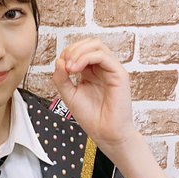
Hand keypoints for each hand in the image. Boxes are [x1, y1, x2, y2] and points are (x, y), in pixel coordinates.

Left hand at [52, 38, 135, 153]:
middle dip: (73, 49)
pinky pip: (102, 56)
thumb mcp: (69, 94)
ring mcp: (112, 70)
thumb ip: (61, 78)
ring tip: (70, 67)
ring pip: (96, 45)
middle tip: (64, 64)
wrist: (105, 134)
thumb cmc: (91, 117)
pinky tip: (76, 69)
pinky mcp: (119, 74)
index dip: (67, 53)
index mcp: (91, 72)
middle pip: (89, 43)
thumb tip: (59, 60)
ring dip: (78, 52)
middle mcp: (103, 68)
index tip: (60, 68)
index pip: (81, 50)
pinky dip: (85, 57)